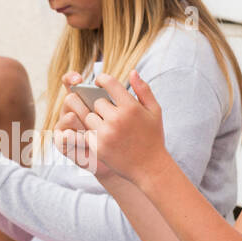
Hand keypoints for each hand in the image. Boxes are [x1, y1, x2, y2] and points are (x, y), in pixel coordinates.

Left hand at [62, 69, 166, 183]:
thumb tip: (133, 71)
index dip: (101, 79)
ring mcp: (106, 134)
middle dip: (100, 105)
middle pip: (96, 102)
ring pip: (88, 117)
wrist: (150, 168)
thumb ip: (144, 90)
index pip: (108, 82)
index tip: (99, 82)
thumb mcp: (155, 111)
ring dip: (94, 119)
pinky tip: (102, 136)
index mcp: (131, 107)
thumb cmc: (153, 137)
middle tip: (106, 111)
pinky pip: (86, 133)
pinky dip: (91, 134)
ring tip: (103, 124)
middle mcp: (117, 118)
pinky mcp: (98, 147)